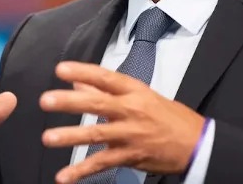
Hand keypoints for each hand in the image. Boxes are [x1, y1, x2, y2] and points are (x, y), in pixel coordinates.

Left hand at [39, 62, 204, 183]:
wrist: (196, 143)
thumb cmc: (168, 116)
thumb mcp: (141, 95)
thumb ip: (107, 90)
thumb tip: (78, 81)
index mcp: (134, 91)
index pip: (105, 78)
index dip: (83, 72)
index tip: (61, 69)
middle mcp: (131, 110)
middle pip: (97, 103)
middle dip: (70, 102)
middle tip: (46, 100)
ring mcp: (130, 134)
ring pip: (97, 134)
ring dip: (71, 136)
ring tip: (49, 137)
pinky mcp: (130, 156)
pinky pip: (102, 164)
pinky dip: (81, 172)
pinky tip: (64, 177)